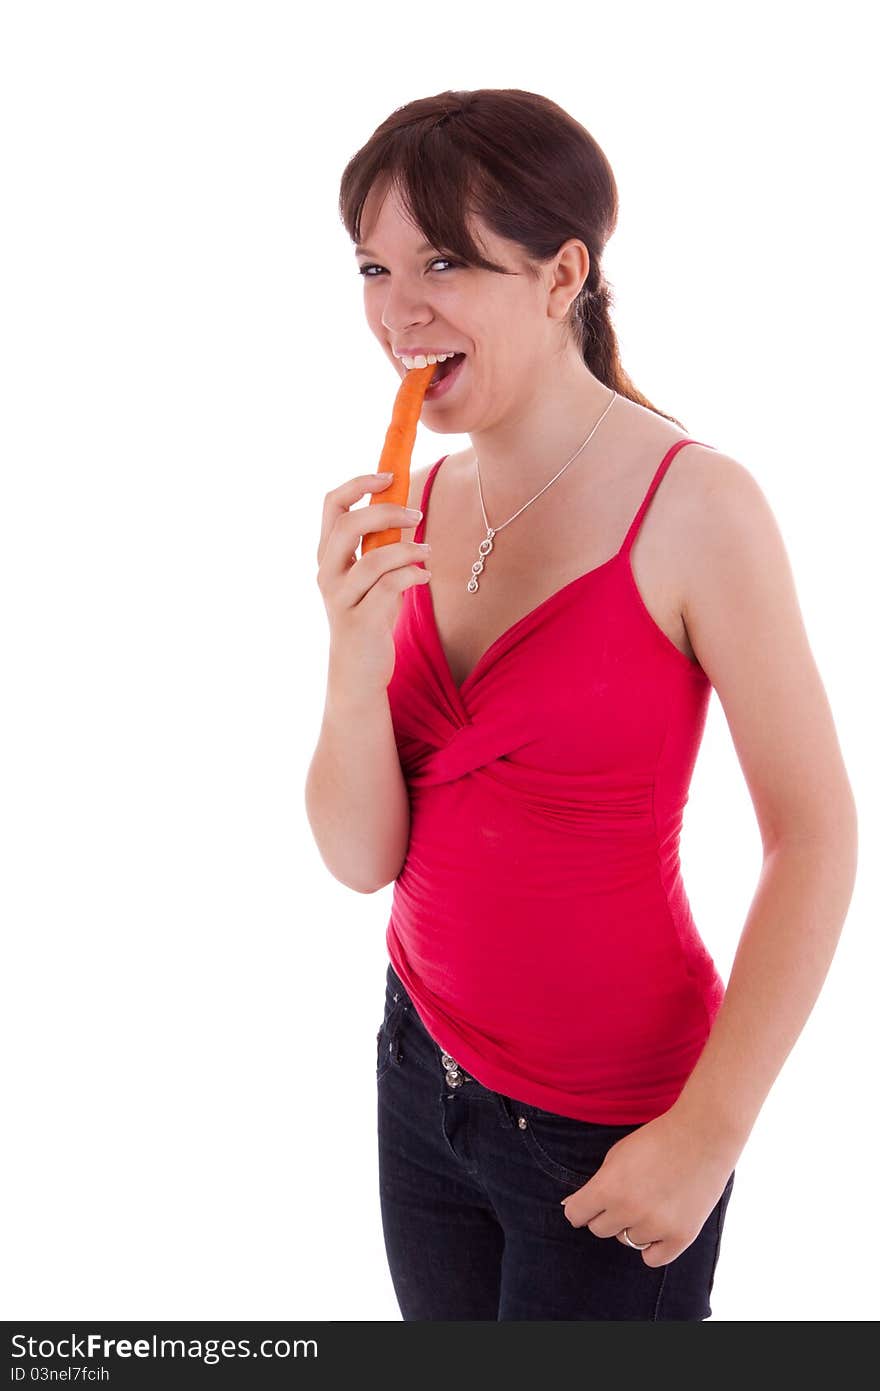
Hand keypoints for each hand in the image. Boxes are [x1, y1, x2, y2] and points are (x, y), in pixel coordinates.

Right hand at [315, 472, 430, 697]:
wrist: (357, 671)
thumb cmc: (369, 615)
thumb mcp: (370, 576)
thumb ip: (377, 545)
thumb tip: (403, 506)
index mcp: (328, 555)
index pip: (332, 504)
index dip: (359, 483)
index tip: (389, 475)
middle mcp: (327, 574)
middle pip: (349, 525)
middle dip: (387, 512)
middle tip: (417, 514)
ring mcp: (340, 599)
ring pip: (372, 559)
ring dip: (407, 549)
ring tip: (427, 551)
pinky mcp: (359, 622)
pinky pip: (387, 588)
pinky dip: (411, 575)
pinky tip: (424, 576)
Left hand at [558, 1108, 738, 1266]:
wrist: (702, 1134)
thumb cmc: (656, 1140)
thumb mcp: (616, 1155)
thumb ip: (595, 1184)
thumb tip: (571, 1208)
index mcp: (608, 1188)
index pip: (575, 1215)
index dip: (580, 1207)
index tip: (588, 1203)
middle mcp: (629, 1211)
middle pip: (599, 1229)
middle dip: (606, 1214)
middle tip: (625, 1195)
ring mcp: (657, 1226)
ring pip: (626, 1241)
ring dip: (632, 1225)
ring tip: (650, 1200)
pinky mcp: (681, 1237)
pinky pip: (652, 1258)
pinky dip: (652, 1245)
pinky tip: (659, 1224)